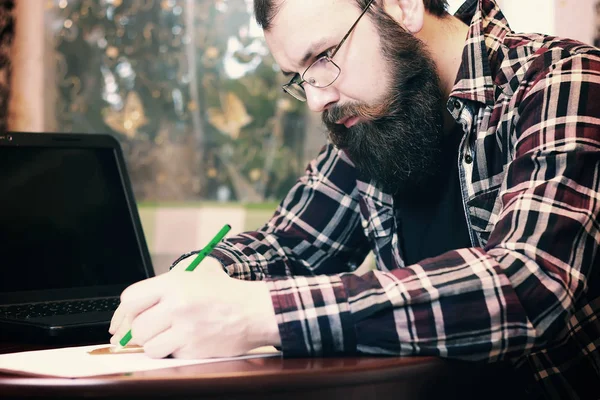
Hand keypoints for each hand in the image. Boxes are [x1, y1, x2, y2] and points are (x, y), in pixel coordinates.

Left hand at [108, 257, 279, 358]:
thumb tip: (129, 309)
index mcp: (174, 283)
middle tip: (154, 327)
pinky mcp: (193, 348)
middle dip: (142, 330)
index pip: (130, 299)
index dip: (126, 311)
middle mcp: (176, 305)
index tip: (128, 319)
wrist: (253, 311)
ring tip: (171, 333)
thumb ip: (164, 285)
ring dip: (155, 343)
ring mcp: (185, 328)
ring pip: (148, 345)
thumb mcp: (196, 272)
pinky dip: (172, 350)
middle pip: (137, 326)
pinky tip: (186, 340)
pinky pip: (167, 354)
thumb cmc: (224, 292)